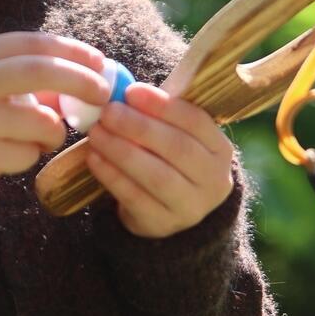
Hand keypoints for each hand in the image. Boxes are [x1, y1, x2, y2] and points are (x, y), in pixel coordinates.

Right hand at [0, 33, 111, 195]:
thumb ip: (22, 73)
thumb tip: (88, 75)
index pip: (30, 43)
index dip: (71, 50)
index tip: (100, 62)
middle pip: (38, 71)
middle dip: (80, 80)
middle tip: (103, 93)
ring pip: (41, 121)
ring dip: (55, 129)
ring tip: (44, 135)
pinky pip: (27, 155)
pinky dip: (32, 155)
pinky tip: (12, 154)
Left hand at [85, 82, 234, 238]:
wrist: (170, 211)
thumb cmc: (169, 160)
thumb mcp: (174, 136)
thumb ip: (156, 115)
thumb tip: (121, 90)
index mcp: (219, 149)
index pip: (196, 121)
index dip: (163, 105)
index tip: (131, 91)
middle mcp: (213, 179)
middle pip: (177, 148)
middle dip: (139, 127)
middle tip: (108, 112)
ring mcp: (191, 207)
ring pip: (157, 176)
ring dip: (122, 151)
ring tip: (96, 133)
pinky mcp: (163, 225)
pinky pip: (135, 198)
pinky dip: (112, 176)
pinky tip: (94, 158)